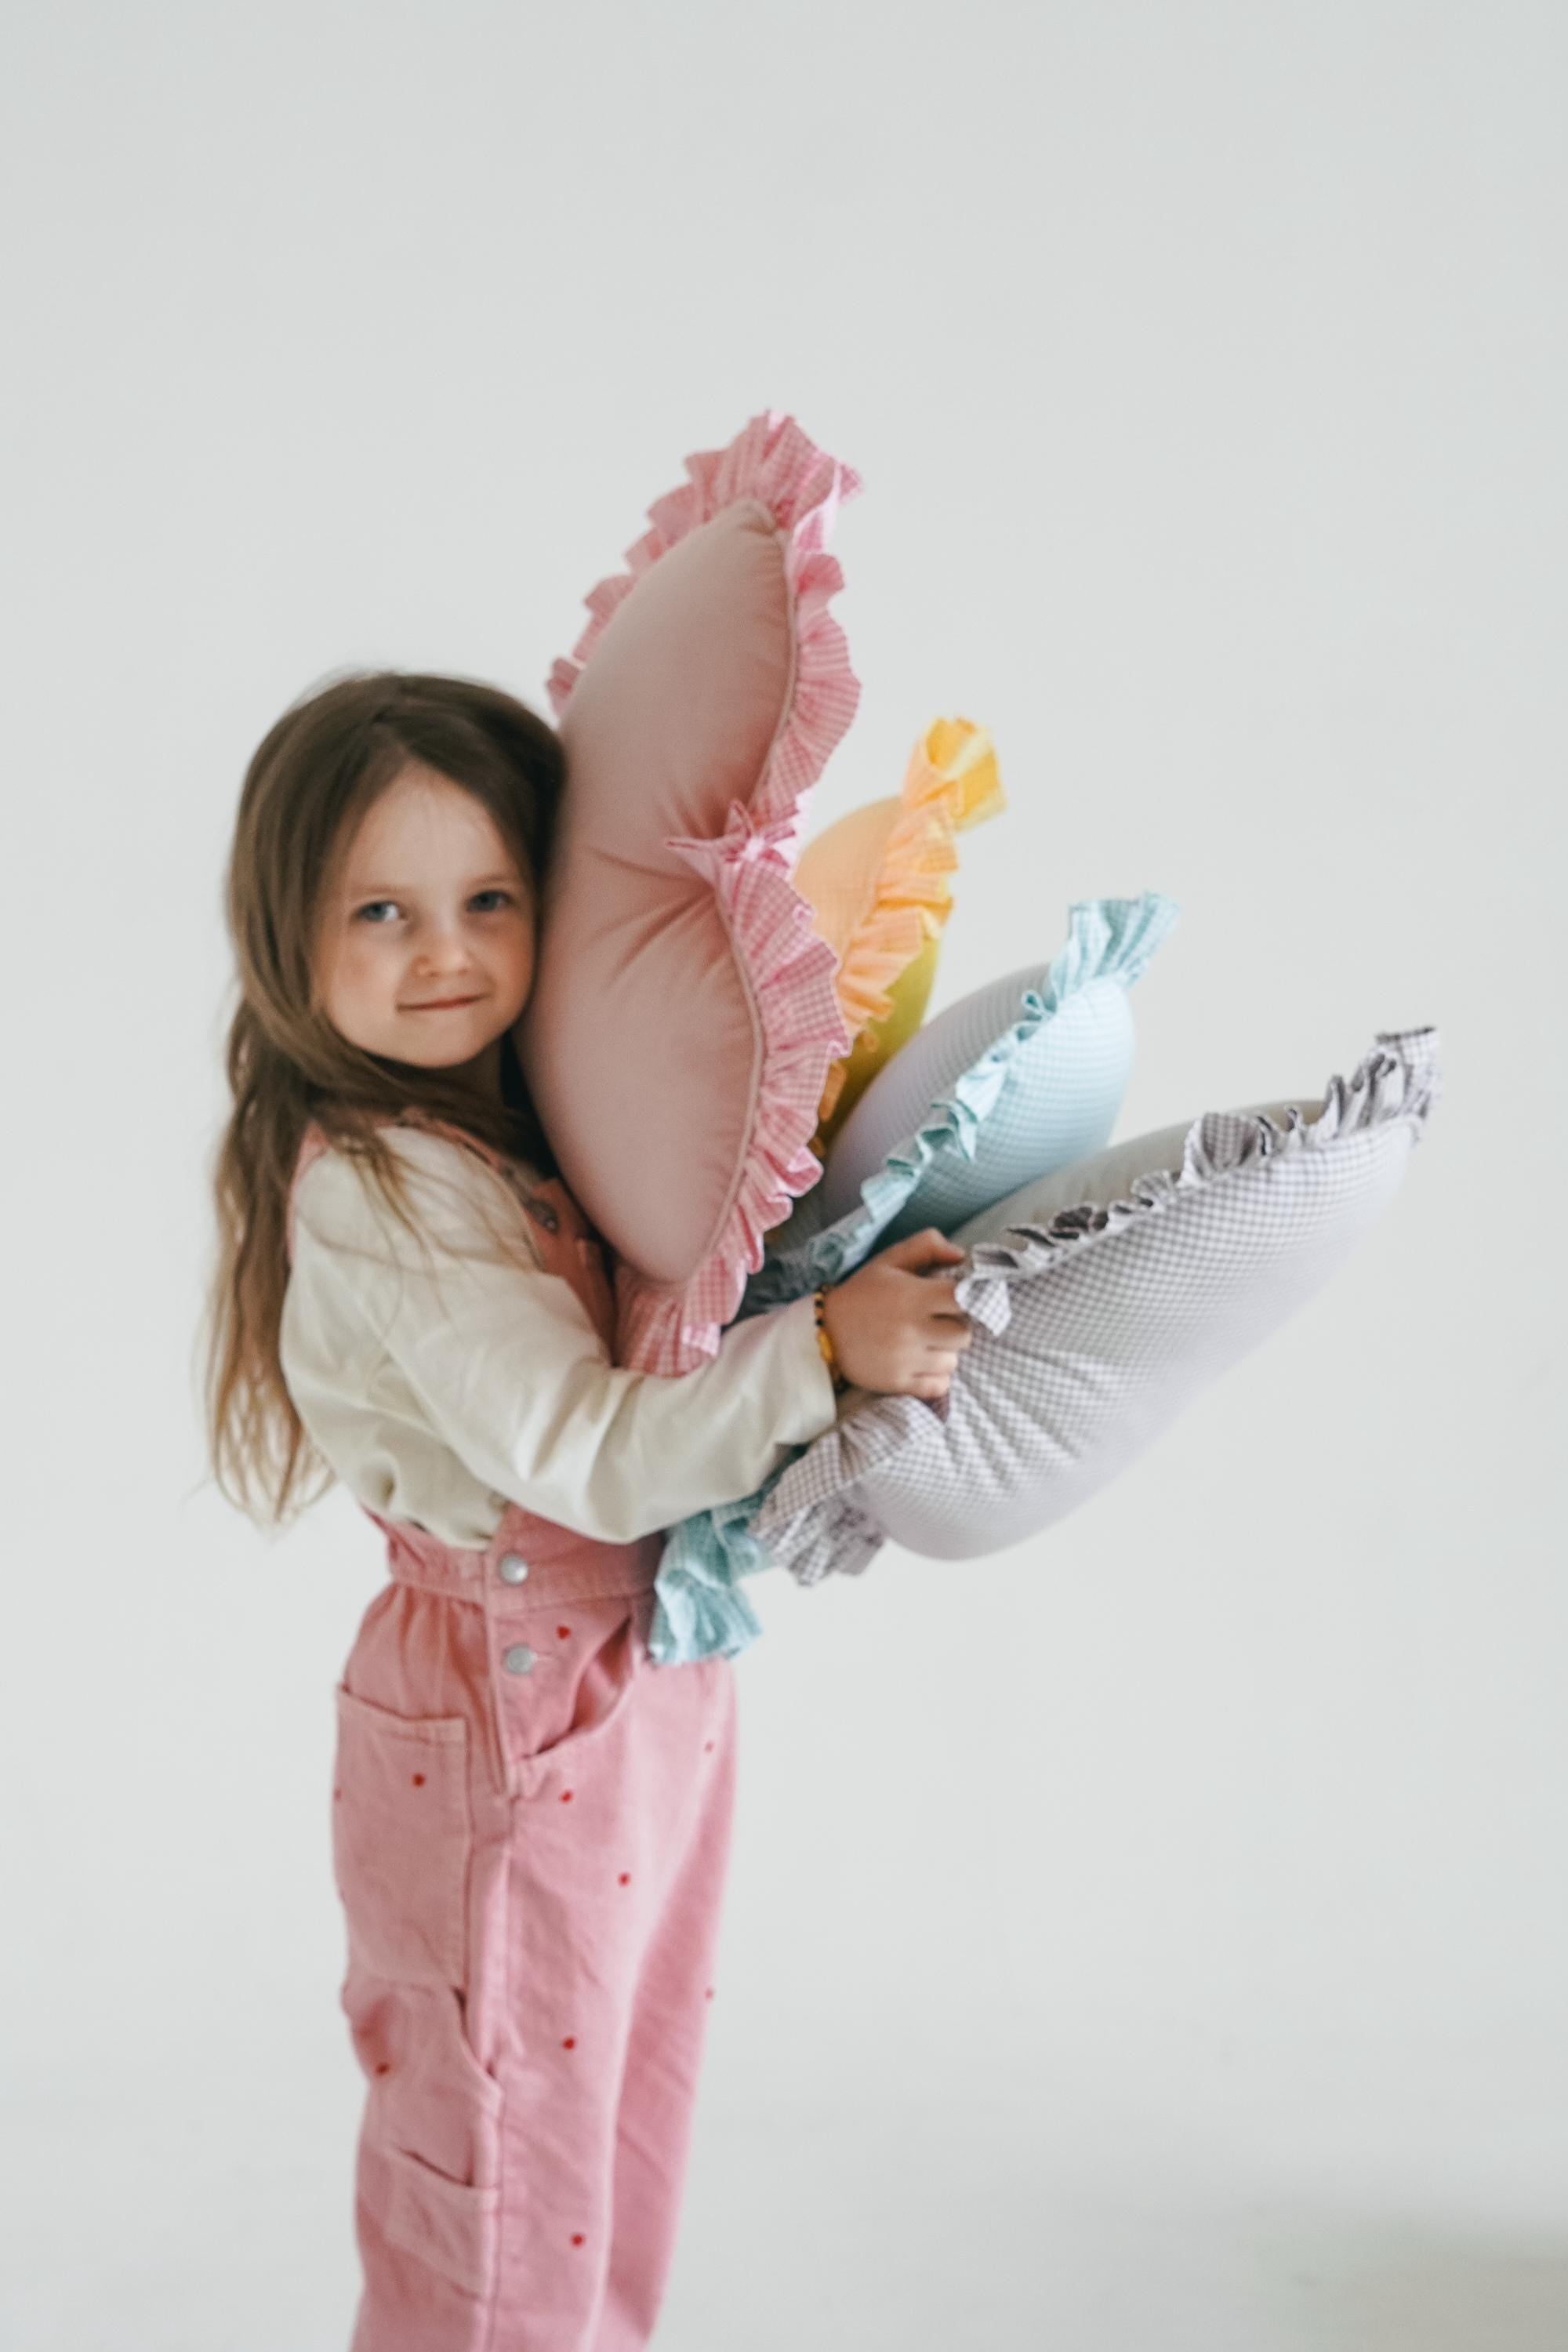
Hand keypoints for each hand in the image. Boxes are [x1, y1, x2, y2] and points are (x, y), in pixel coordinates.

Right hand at [820, 1228, 973, 1399]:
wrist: (822, 1332)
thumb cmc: (861, 1293)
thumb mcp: (889, 1260)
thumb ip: (927, 1245)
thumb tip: (961, 1255)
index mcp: (912, 1297)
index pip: (965, 1299)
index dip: (969, 1299)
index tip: (958, 1299)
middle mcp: (912, 1331)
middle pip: (964, 1335)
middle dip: (956, 1327)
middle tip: (939, 1322)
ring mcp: (906, 1360)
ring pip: (953, 1362)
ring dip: (945, 1352)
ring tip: (926, 1343)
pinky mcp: (898, 1383)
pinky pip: (939, 1385)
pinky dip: (936, 1376)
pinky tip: (922, 1363)